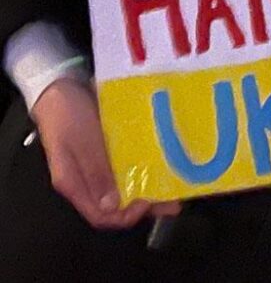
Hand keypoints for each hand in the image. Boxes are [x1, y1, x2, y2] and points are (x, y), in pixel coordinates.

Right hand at [31, 78, 179, 228]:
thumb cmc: (69, 115)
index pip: (101, 216)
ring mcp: (100, 167)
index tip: (148, 204)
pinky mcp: (110, 152)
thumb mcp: (81, 143)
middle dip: (146, 205)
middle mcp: (89, 181)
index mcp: (76, 185)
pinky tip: (164, 164)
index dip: (125, 216)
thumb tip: (111, 208)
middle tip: (174, 201)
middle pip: (118, 204)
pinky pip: (129, 167)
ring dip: (150, 188)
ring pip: (127, 187)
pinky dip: (146, 169)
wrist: (61, 88)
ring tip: (176, 185)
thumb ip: (95, 173)